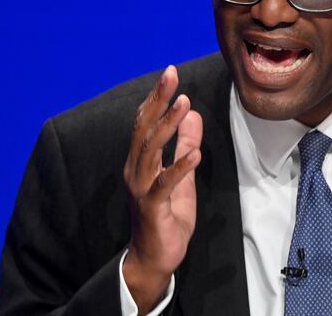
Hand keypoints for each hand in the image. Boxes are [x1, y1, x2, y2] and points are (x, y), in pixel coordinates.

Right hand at [122, 65, 202, 312]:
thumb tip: (193, 114)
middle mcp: (136, 171)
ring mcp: (141, 189)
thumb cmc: (167, 216)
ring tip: (183, 105)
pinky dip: (179, 168)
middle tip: (170, 75)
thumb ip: (185, 145)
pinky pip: (164, 185)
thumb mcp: (183, 175)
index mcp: (141, 161)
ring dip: (167, 126)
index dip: (156, 98)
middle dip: (157, 101)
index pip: (146, 122)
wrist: (155, 257)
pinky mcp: (152, 208)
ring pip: (150, 151)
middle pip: (143, 129)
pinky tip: (195, 154)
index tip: (169, 73)